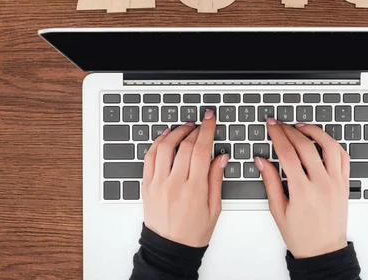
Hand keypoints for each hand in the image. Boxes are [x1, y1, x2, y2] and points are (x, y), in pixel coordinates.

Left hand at [142, 110, 227, 246]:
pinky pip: (149, 157)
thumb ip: (216, 179)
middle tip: (201, 122)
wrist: (169, 249)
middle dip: (195, 129)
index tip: (209, 119)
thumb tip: (221, 157)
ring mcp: (158, 183)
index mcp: (195, 189)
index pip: (202, 150)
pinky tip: (165, 136)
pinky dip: (157, 142)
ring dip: (176, 132)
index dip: (207, 130)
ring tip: (185, 126)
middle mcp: (175, 184)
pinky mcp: (147, 185)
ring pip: (165, 147)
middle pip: (185, 145)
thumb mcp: (214, 208)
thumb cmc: (193, 233)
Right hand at [255, 118, 349, 257]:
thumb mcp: (278, 210)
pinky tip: (322, 140)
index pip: (287, 154)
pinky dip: (333, 144)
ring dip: (314, 131)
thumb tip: (261, 160)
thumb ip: (270, 182)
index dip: (277, 135)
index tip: (271, 126)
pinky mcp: (345, 184)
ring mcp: (336, 183)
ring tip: (301, 126)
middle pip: (305, 146)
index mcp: (302, 191)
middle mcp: (322, 184)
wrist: (324, 251)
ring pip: (329, 146)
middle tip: (280, 124)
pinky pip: (343, 157)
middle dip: (290, 130)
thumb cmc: (301, 236)